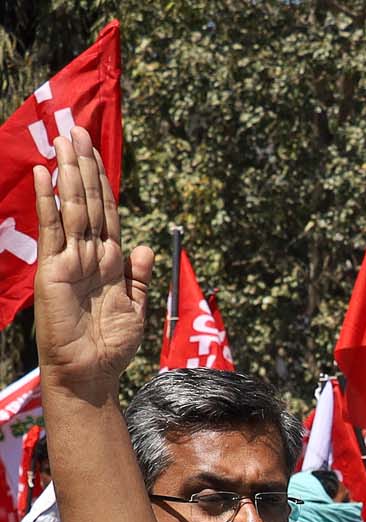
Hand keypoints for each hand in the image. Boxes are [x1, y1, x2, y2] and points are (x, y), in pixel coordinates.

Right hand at [32, 129, 153, 399]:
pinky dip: (48, 202)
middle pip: (87, 202)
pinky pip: (52, 229)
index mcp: (109, 262)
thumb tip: (146, 246)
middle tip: (77, 128)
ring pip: (72, 208)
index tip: (97, 151)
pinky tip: (43, 175)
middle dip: (84, 166)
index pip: (106, 213)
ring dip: (69, 173)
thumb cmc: (112, 346)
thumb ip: (140, 278)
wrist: (90, 373)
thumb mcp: (135, 308)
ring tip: (65, 140)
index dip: (103, 183)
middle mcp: (88, 255)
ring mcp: (68, 260)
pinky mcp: (53, 269)